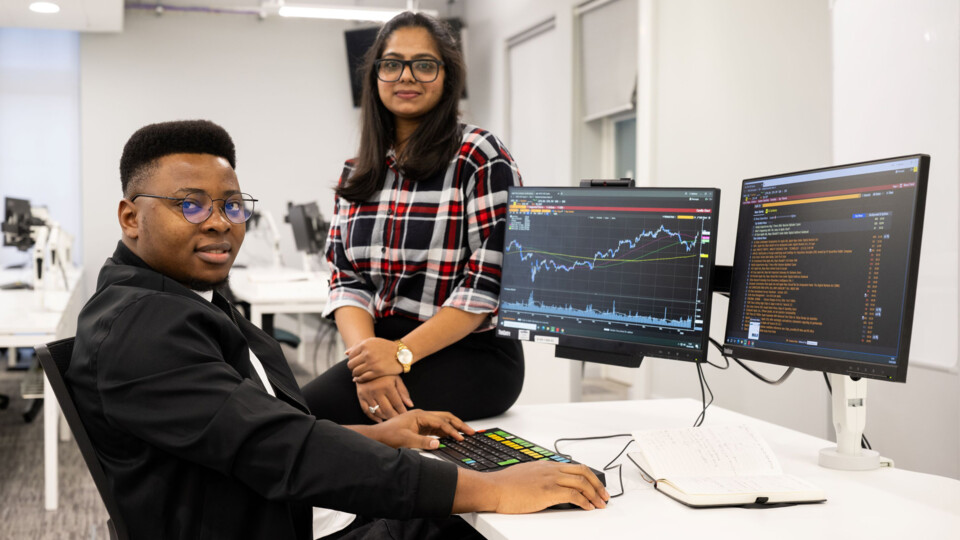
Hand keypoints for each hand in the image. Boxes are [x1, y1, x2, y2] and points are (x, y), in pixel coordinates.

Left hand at [346, 337, 402, 381]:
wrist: (402, 353)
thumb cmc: (386, 347)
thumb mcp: (373, 342)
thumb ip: (358, 346)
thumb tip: (346, 353)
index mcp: (365, 344)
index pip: (350, 355)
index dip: (351, 360)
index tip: (355, 363)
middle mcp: (367, 353)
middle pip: (351, 365)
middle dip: (352, 368)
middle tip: (356, 370)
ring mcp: (372, 363)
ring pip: (356, 372)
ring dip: (355, 374)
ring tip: (358, 374)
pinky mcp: (377, 371)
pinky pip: (363, 378)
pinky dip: (359, 380)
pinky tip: (360, 379)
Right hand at [356, 375, 413, 421]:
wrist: (367, 366)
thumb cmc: (385, 373)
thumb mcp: (396, 378)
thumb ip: (403, 392)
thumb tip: (410, 405)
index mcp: (387, 386)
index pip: (397, 403)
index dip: (403, 411)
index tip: (406, 416)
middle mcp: (376, 390)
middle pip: (387, 410)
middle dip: (395, 417)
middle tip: (399, 421)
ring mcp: (367, 394)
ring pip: (377, 412)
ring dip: (385, 418)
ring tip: (391, 421)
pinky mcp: (360, 396)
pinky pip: (366, 410)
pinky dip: (373, 417)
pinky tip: (380, 420)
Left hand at [368, 409, 474, 448]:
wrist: (377, 437)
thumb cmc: (388, 435)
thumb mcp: (405, 440)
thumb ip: (423, 442)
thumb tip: (438, 443)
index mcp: (419, 416)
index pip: (441, 422)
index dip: (452, 431)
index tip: (461, 438)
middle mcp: (422, 416)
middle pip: (445, 417)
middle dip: (458, 424)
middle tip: (470, 431)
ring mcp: (421, 421)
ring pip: (442, 422)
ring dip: (453, 428)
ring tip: (464, 434)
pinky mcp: (419, 428)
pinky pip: (436, 428)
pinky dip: (445, 432)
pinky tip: (450, 438)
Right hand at [453, 461, 609, 513]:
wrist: (493, 488)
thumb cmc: (504, 485)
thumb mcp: (525, 475)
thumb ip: (539, 477)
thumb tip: (547, 486)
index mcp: (546, 465)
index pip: (574, 466)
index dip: (589, 476)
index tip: (595, 486)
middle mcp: (550, 469)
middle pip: (583, 471)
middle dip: (597, 484)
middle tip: (604, 495)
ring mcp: (550, 479)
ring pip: (581, 482)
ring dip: (594, 494)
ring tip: (600, 504)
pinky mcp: (547, 491)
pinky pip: (573, 494)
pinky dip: (584, 501)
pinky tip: (587, 507)